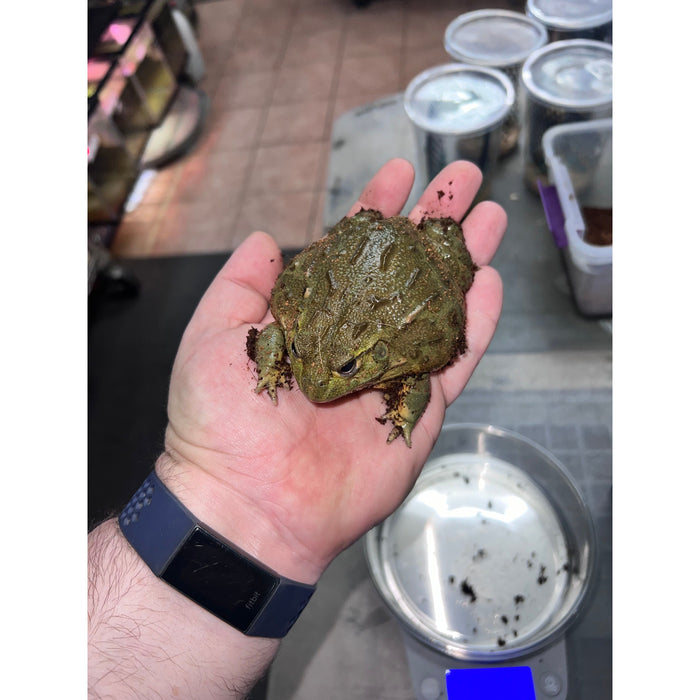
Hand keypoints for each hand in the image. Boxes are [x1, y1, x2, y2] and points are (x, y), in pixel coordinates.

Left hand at [159, 158, 505, 584]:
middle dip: (432, 223)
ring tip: (490, 217)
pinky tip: (490, 282)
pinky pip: (452, 361)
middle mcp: (355, 337)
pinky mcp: (416, 411)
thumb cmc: (220, 421)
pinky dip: (475, 324)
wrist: (249, 505)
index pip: (351, 252)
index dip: (375, 210)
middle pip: (403, 270)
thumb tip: (268, 238)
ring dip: (464, 261)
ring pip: (435, 307)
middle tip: (461, 180)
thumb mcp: (215, 334)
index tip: (398, 173)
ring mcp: (389, 372)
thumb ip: (242, 283)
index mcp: (312, 317)